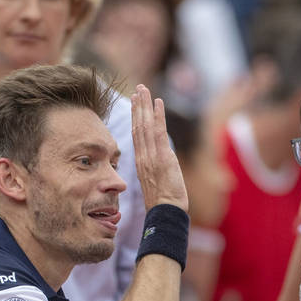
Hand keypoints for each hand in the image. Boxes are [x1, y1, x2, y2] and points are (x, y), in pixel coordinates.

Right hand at [130, 84, 187, 211]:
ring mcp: (151, 156)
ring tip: (144, 90)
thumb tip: (164, 159)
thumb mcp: (156, 182)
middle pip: (138, 126)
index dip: (136, 117)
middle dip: (138, 106)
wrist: (165, 212)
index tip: (135, 102)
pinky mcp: (162, 157)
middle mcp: (143, 156)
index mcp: (141, 162)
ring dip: (145, 106)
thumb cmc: (163, 202)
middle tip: (138, 89)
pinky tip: (158, 103)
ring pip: (146, 126)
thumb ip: (157, 167)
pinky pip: (158, 132)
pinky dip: (158, 116)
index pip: (137, 134)